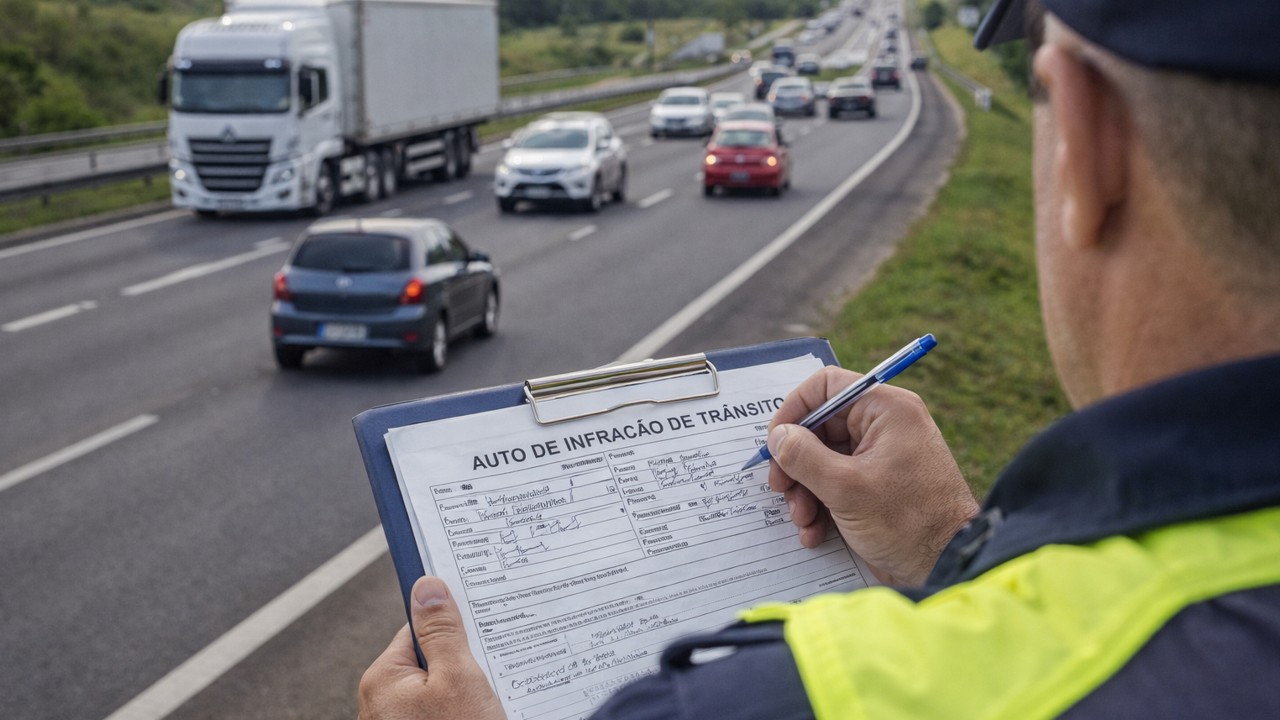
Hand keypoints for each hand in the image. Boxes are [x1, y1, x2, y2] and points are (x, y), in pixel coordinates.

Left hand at [359, 576, 505, 719]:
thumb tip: (427, 587)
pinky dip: (459, 709)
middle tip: (488, 674)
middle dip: (461, 665)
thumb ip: (442, 632)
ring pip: (438, 689)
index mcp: (382, 679)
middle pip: (430, 662)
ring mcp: (397, 719)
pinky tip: (478, 713)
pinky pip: (440, 710)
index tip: (478, 626)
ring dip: (463, 691)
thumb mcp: (457, 678)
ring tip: (486, 699)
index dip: (451, 628)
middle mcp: (381, 701)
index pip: (419, 631)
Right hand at [766, 366, 978, 585]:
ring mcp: (880, 457)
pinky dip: (820, 505)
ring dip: (804, 490)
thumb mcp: (845, 487)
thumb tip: (777, 436)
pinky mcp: (876, 486)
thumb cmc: (908, 522)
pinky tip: (815, 532)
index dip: (794, 410)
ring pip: (823, 459)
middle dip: (796, 462)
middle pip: (819, 427)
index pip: (826, 386)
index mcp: (885, 409)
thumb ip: (803, 456)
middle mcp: (884, 426)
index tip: (775, 442)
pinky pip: (836, 483)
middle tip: (781, 488)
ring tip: (803, 519)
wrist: (947, 566)